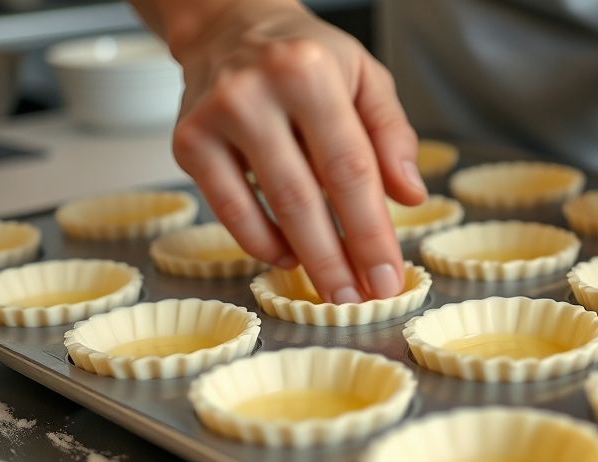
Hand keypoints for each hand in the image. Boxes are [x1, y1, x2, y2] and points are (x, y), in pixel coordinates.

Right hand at [168, 1, 425, 302]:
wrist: (230, 25)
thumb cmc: (305, 56)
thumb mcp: (365, 76)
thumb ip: (392, 134)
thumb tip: (410, 196)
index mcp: (308, 72)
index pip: (350, 168)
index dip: (371, 231)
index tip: (389, 275)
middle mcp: (255, 92)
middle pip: (307, 197)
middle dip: (339, 258)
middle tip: (361, 298)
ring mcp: (215, 119)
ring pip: (269, 208)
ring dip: (306, 258)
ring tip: (333, 288)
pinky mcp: (187, 142)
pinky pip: (229, 210)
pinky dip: (262, 242)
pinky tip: (289, 255)